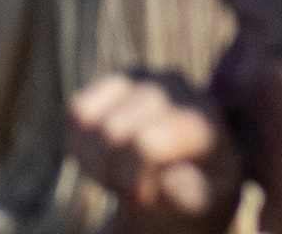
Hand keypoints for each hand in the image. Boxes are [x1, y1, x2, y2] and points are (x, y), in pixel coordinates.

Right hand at [67, 73, 246, 233]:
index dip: (134, 180)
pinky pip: (77, 109)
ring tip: (120, 174)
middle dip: (113, 174)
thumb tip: (169, 179)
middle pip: (111, 132)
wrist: (190, 172)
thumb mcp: (205, 204)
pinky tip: (106, 158)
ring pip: (86, 115)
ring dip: (94, 160)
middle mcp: (173, 86)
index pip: (146, 144)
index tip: (148, 196)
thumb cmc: (198, 190)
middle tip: (133, 189)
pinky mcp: (114, 80)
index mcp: (203, 118)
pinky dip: (81, 144)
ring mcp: (141, 77)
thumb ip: (192, 195)